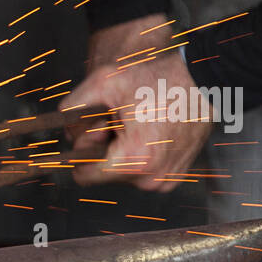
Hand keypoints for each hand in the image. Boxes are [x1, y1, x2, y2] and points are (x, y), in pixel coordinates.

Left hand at [61, 15, 211, 192]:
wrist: (203, 80)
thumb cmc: (159, 80)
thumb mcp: (103, 83)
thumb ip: (72, 107)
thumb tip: (58, 126)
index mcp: (134, 160)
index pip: (83, 176)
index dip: (81, 151)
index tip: (94, 130)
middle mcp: (152, 178)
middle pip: (102, 174)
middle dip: (102, 149)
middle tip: (118, 121)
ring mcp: (166, 181)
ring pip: (121, 174)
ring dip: (120, 152)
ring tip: (136, 124)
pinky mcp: (174, 177)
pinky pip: (141, 172)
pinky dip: (138, 155)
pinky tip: (148, 132)